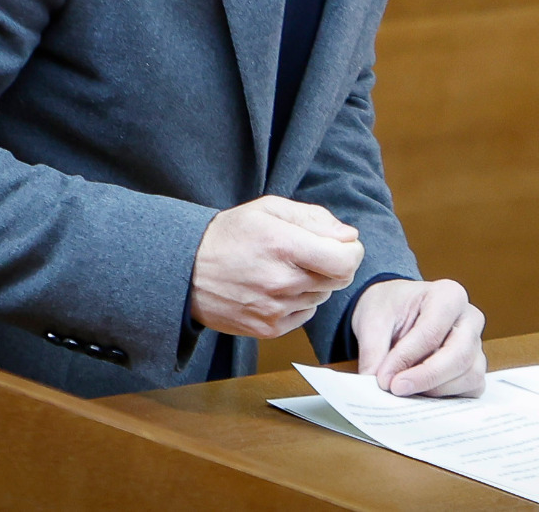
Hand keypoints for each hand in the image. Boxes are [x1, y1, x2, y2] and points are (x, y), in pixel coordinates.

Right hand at [190, 196, 363, 338]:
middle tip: (313, 253)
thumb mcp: (269, 209)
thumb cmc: (231, 234)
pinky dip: (300, 301)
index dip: (352, 251)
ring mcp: (275, 309)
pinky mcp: (267, 329)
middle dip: (335, 264)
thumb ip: (314, 219)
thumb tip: (349, 236)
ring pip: (322, 296)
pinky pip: (304, 314)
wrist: (186, 271)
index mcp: (285, 246)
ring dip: (315, 282)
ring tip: (287, 268)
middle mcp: (282, 282)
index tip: (342, 244)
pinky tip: (277, 287)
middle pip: (339, 280)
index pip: (346, 260)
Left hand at [352, 278, 486, 397]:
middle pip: (460, 356)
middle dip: (426, 378)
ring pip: (470, 376)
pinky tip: (421, 395)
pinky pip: (471, 390)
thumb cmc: (390, 309)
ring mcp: (476, 345)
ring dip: (436, 390)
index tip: (384, 378)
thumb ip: (374, 353)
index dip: (406, 358)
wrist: (395, 312)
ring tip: (406, 391)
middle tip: (395, 389)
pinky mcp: (474, 368)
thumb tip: (373, 384)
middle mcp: (470, 318)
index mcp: (449, 295)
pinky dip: (446, 398)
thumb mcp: (373, 321)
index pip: (432, 332)